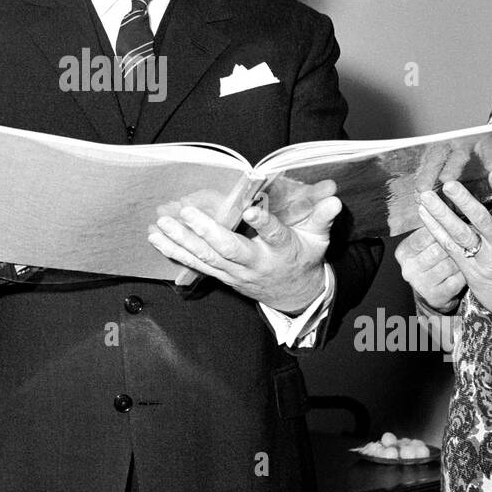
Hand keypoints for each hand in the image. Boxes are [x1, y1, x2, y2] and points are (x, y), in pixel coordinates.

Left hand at [147, 179, 340, 311]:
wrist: (294, 296)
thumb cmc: (304, 258)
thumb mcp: (319, 238)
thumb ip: (323, 216)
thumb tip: (334, 195)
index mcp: (282, 250)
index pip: (274, 235)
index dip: (263, 222)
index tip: (251, 208)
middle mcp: (256, 263)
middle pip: (229, 250)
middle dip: (206, 232)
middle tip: (187, 213)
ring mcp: (236, 273)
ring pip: (206, 259)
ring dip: (181, 241)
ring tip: (161, 224)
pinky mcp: (223, 276)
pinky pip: (196, 265)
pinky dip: (175, 252)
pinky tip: (157, 239)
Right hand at [395, 226, 465, 313]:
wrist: (432, 291)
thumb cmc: (433, 259)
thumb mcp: (426, 243)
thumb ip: (432, 225)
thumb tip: (442, 203)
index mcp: (403, 252)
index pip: (425, 235)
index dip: (443, 227)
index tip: (458, 221)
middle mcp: (408, 269)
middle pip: (438, 249)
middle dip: (456, 242)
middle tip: (470, 237)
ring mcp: (421, 284)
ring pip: (449, 264)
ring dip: (463, 257)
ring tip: (471, 251)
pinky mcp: (435, 296)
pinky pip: (457, 280)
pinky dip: (466, 273)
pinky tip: (470, 268)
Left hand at [415, 169, 491, 328]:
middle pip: (481, 221)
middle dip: (465, 202)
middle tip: (449, 184)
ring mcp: (483, 258)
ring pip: (460, 234)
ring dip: (441, 214)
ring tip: (426, 197)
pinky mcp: (468, 269)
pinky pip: (449, 248)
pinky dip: (436, 230)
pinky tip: (424, 216)